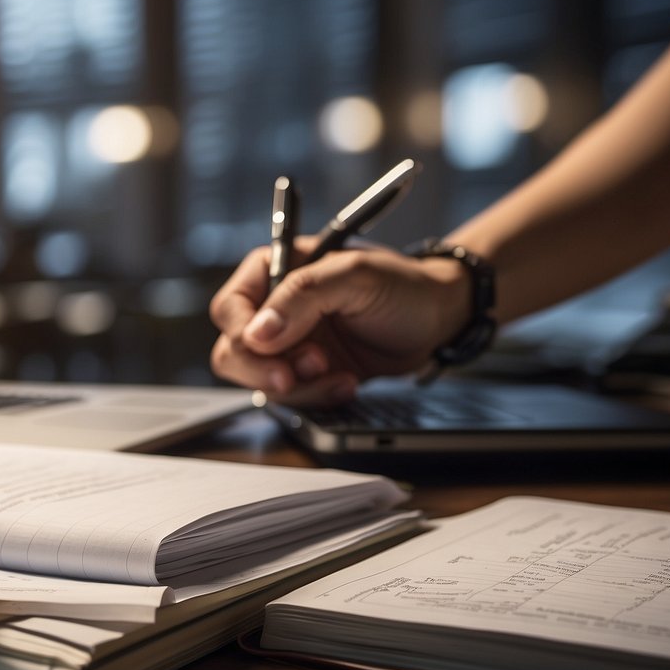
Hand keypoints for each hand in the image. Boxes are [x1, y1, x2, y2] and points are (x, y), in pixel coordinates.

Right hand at [209, 238, 470, 404]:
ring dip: (298, 387)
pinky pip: (290, 398)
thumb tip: (257, 334)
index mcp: (275, 271)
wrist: (438, 320)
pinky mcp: (307, 374)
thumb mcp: (356, 276)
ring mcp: (289, 345)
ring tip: (338, 375)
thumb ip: (303, 296)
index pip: (231, 307)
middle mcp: (274, 309)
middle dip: (264, 369)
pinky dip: (316, 398)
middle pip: (233, 349)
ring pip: (259, 380)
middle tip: (301, 373)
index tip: (271, 349)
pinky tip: (347, 384)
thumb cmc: (402, 285)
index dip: (244, 333)